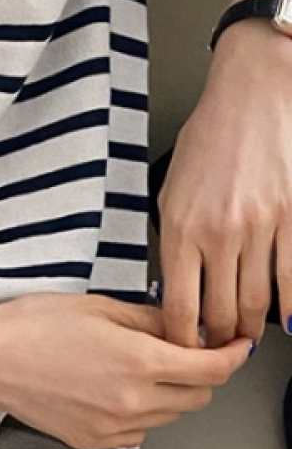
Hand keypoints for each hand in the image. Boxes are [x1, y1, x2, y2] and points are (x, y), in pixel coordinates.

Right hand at [0, 293, 250, 448]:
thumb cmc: (32, 324)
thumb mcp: (95, 305)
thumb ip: (146, 317)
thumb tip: (177, 322)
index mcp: (138, 361)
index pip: (210, 368)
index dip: (231, 355)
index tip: (235, 345)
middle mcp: (134, 401)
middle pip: (197, 396)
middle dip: (200, 372)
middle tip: (182, 348)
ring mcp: (116, 427)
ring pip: (170, 415)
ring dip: (171, 392)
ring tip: (139, 363)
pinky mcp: (96, 440)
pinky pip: (140, 431)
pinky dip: (142, 410)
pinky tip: (114, 385)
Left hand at [158, 23, 291, 348]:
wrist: (248, 101)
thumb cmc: (206, 140)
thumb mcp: (169, 187)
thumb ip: (173, 235)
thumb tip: (175, 280)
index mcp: (178, 225)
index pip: (178, 304)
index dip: (181, 337)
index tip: (183, 346)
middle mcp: (216, 232)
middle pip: (219, 312)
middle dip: (217, 338)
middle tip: (216, 346)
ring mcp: (257, 230)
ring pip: (255, 303)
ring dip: (250, 327)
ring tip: (244, 335)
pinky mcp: (289, 222)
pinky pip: (291, 280)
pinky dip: (290, 308)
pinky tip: (286, 320)